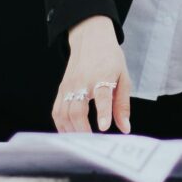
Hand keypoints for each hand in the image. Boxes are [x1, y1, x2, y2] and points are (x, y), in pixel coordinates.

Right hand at [54, 16, 130, 132]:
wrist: (90, 38)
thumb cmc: (110, 58)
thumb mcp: (123, 77)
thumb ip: (122, 105)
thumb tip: (125, 128)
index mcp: (102, 76)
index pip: (102, 96)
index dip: (103, 113)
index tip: (104, 127)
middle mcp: (82, 81)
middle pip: (77, 110)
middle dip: (83, 130)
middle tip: (92, 143)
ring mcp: (69, 86)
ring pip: (64, 113)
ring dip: (72, 130)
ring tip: (82, 141)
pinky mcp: (61, 88)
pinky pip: (57, 111)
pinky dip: (61, 125)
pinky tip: (69, 133)